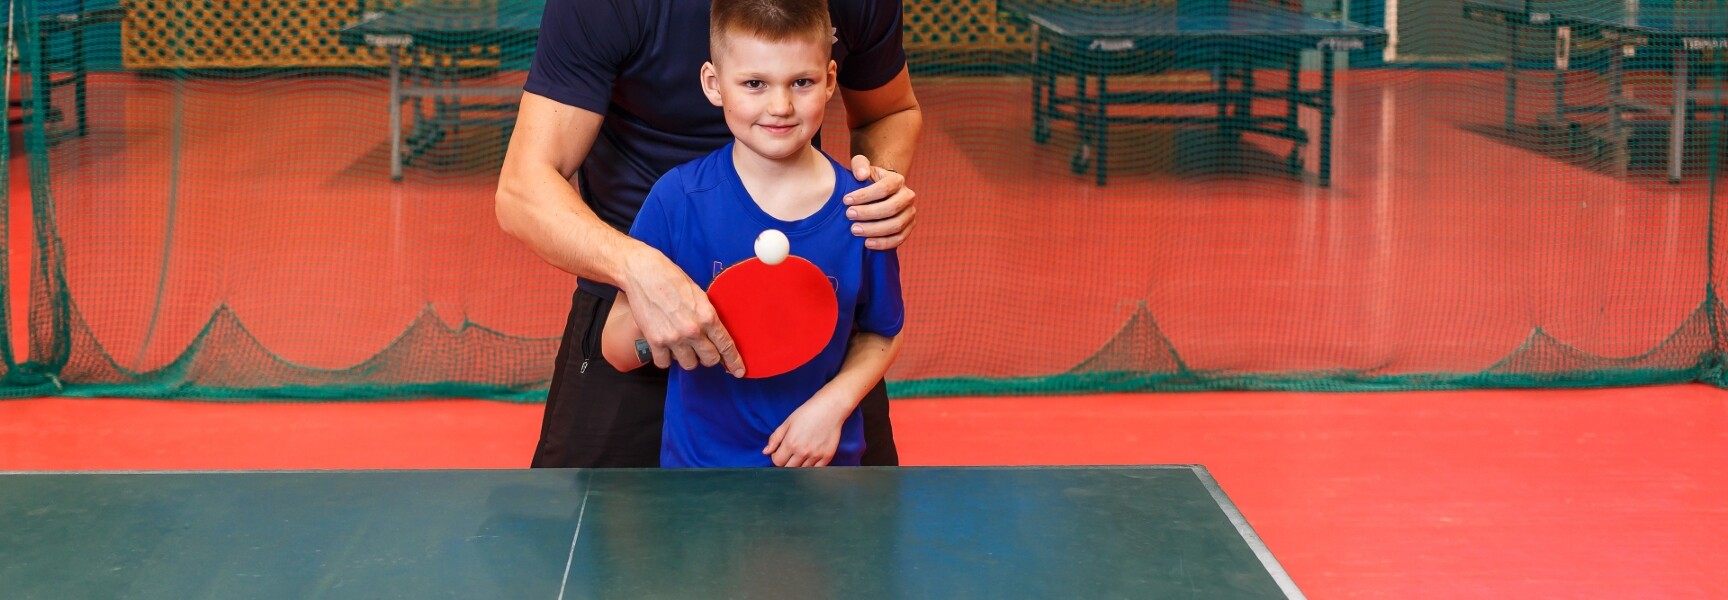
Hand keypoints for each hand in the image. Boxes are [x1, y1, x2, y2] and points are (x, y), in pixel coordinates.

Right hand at [620, 249, 745, 375]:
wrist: (643, 274)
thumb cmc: (671, 279)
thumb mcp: (699, 295)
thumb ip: (708, 316)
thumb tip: (715, 334)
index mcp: (707, 316)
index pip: (726, 346)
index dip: (734, 361)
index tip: (738, 371)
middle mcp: (692, 330)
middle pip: (710, 360)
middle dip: (709, 357)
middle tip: (703, 350)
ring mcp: (673, 338)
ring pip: (689, 364)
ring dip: (688, 358)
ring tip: (682, 345)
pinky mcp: (655, 341)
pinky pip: (665, 363)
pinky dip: (666, 358)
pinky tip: (666, 347)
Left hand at [763, 394, 853, 466]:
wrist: (830, 408)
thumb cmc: (808, 412)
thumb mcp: (787, 422)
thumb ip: (775, 438)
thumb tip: (765, 452)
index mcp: (791, 443)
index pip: (777, 462)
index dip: (776, 457)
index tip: (780, 451)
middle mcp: (803, 452)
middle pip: (788, 468)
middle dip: (786, 462)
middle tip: (790, 452)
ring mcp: (816, 455)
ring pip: (802, 471)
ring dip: (799, 464)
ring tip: (801, 452)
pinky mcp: (827, 456)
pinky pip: (816, 470)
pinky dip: (811, 466)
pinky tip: (811, 456)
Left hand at [843, 155, 916, 250]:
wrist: (880, 193)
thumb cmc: (868, 180)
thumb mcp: (862, 167)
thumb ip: (859, 165)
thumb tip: (861, 175)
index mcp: (897, 180)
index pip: (884, 188)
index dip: (864, 195)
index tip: (845, 200)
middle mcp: (908, 196)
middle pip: (891, 208)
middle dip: (868, 213)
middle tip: (849, 215)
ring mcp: (910, 213)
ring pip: (896, 225)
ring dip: (874, 230)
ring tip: (854, 230)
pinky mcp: (909, 228)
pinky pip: (899, 239)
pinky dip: (883, 243)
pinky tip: (867, 243)